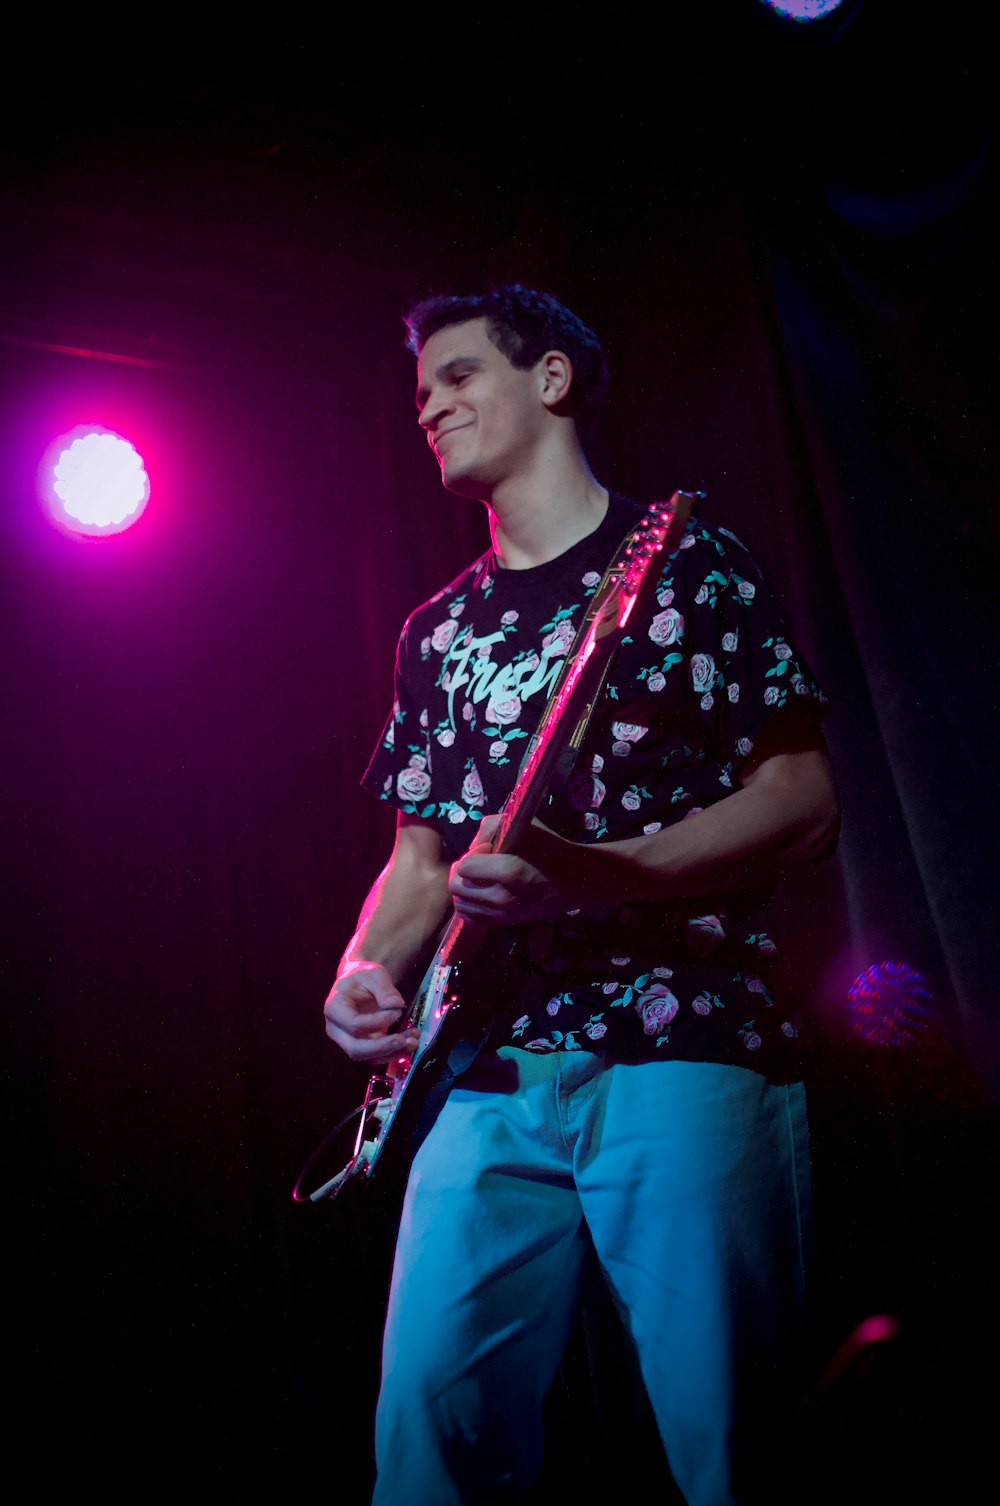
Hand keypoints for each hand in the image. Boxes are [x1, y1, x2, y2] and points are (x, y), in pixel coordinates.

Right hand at [324, 960, 419, 1064]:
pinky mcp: (360, 1046)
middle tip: (404, 1040)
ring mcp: (347, 1040)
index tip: (398, 1011)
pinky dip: (392, 1052)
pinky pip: (375, 1056)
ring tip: (412, 1042)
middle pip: (355, 1049)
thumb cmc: (362, 977)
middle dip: (382, 1047)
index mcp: (335, 1009)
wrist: (359, 983)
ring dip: (391, 1052)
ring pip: (366, 1057)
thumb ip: (384, 988)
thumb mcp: (373, 974)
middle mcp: (336, 1030)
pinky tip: (408, 1042)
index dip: (378, 1021)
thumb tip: (397, 1003)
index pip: (354, 1024)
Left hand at [449, 816, 573, 923]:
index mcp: (509, 872)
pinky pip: (473, 918)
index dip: (472, 854)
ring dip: (465, 888)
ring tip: (480, 877)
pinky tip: (482, 892)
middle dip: (461, 872)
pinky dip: (471, 904)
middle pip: (457, 888)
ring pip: (462, 904)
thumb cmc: (551, 848)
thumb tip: (471, 847)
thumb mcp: (523, 826)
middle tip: (478, 863)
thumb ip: (489, 828)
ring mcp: (504, 914)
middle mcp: (503, 897)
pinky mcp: (507, 922)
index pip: (465, 867)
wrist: (576, 880)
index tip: (488, 849)